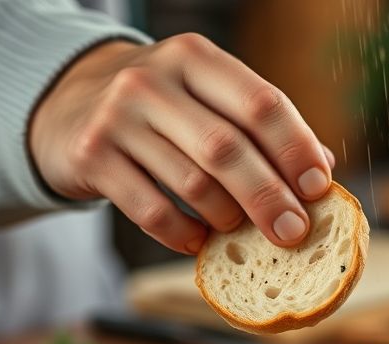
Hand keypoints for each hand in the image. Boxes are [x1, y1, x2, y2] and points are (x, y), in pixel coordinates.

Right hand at [29, 34, 335, 253]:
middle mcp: (151, 81)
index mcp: (194, 57)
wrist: (67, 107)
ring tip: (240, 230)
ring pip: (192, 184)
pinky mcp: (91, 158)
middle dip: (269, 196)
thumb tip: (321, 170)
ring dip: (227, 218)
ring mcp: (116, 119)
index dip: (295, 148)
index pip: (259, 103)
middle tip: (294, 231)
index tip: (319, 186)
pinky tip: (199, 241)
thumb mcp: (205, 97)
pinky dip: (184, 234)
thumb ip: (259, 126)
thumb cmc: (160, 109)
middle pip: (227, 148)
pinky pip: (151, 211)